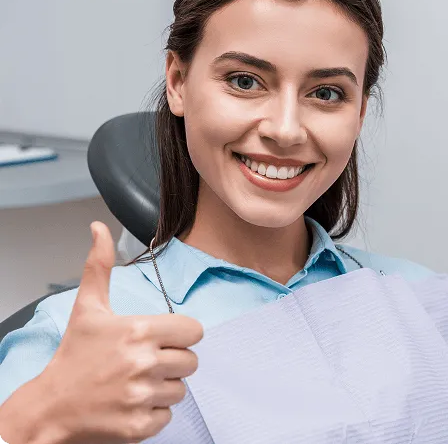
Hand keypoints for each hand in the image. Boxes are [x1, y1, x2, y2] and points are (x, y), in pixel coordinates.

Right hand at [0, 222, 203, 443]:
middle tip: (146, 362)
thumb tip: (99, 228)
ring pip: (181, 389)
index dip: (181, 335)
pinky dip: (153, 412)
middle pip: (191, 361)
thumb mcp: (88, 308)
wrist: (49, 406)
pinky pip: (167, 416)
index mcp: (139, 331)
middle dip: (172, 361)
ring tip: (136, 382)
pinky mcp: (139, 425)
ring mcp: (142, 395)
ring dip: (163, 387)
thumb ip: (99, 266)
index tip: (163, 338)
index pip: (194, 331)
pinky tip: (131, 403)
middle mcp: (144, 362)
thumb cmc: (73, 357)